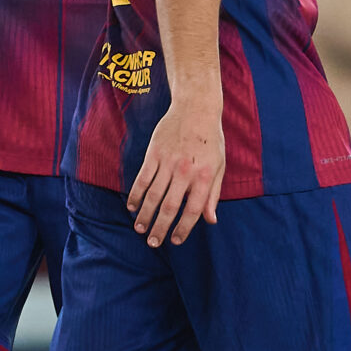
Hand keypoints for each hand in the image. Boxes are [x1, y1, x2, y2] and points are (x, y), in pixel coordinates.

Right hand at [128, 96, 225, 245]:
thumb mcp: (219, 166)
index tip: (176, 241)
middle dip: (160, 228)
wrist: (196, 108)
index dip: (184, 228)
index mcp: (205, 176)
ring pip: (153, 195)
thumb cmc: (211, 140)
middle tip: (153, 243)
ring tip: (139, 229)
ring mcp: (168, 162)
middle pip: (170, 207)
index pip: (193, 210)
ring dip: (145, 215)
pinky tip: (132, 207)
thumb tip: (211, 221)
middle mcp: (186, 171)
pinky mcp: (154, 153)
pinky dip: (136, 194)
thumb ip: (214, 195)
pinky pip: (143, 178)